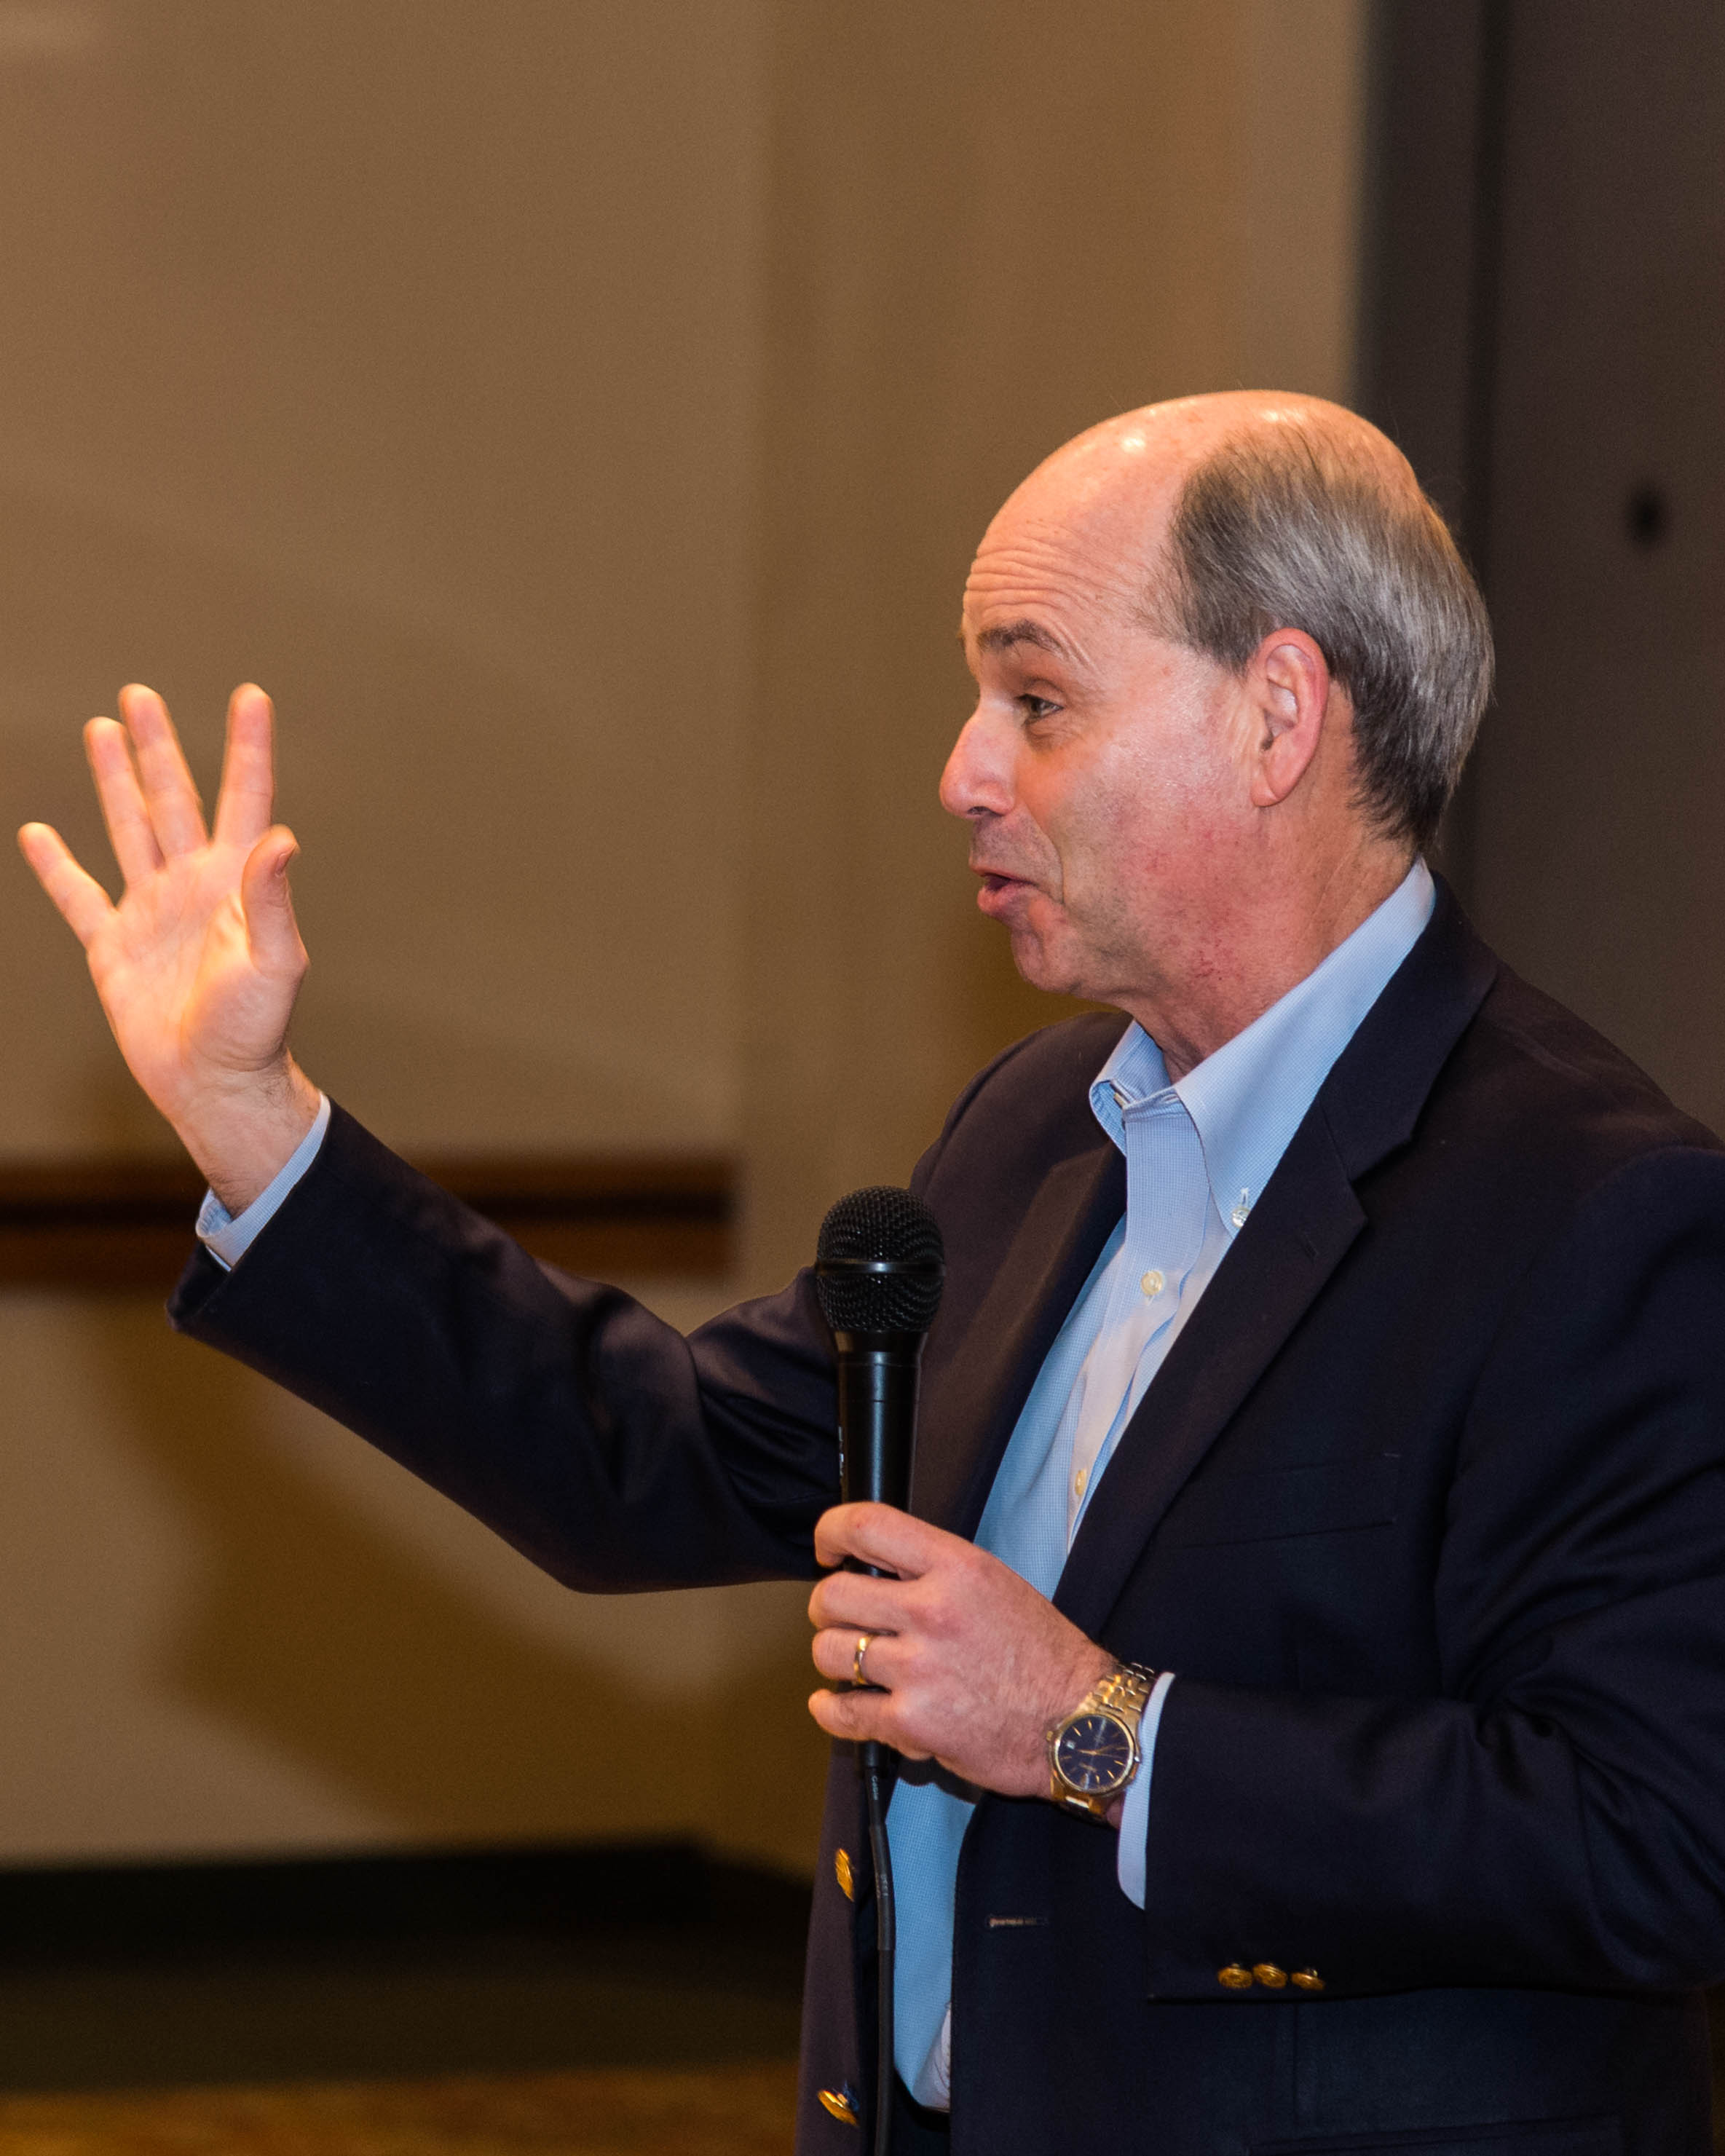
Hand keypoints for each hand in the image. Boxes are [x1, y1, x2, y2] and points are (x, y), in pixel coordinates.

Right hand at [18, 684, 319, 1211]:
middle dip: (157, 747)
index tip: (250, 695)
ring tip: (101, 730)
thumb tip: (279, 837)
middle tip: (140, 695)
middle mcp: (191, 886)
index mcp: (234, 883)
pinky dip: (57, 866)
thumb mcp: (273, 963)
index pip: (244, 799)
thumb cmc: (254, 1030)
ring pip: (128, 829)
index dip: (247, 747)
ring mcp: (150, 912)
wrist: (212, 1083)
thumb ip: (271, 900)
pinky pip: (78, 897)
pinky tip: (39, 833)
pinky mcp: (112, 947)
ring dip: (115, 782)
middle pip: (172, 799)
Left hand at [807, 1502, 1113, 1803]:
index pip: (869, 1526)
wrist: (1079, 1723)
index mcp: (957, 1568)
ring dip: (835, 1659)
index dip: (832, 1532)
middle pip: (834, 1595)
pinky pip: (843, 1712)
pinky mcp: (913, 1723)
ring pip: (831, 1652)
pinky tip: (835, 1704)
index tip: (828, 1548)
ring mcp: (920, 1670)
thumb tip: (876, 1568)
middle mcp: (933, 1612)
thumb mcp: (995, 1583)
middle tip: (840, 1616)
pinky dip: (831, 1710)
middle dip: (828, 1607)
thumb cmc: (1043, 1654)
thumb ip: (935, 1570)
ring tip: (855, 1663)